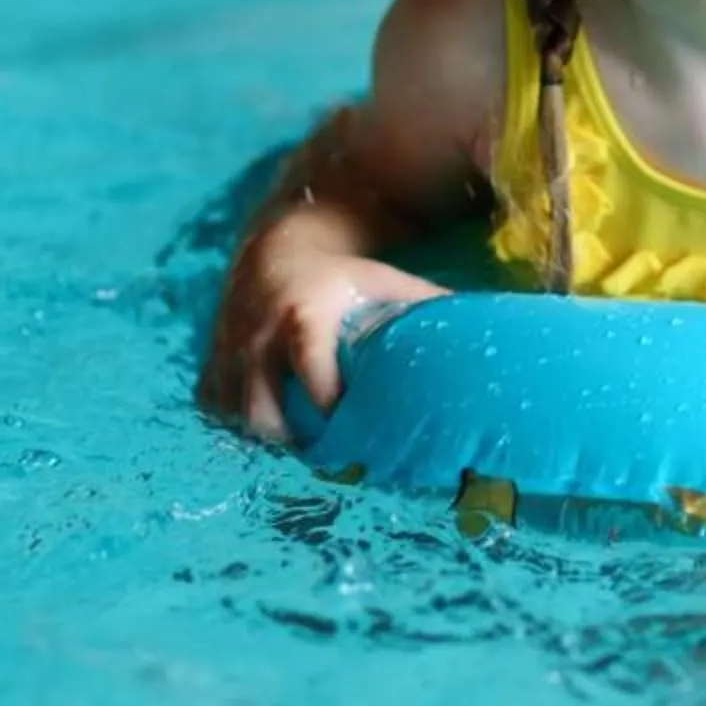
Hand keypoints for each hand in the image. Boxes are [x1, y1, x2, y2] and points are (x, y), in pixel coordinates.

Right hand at [195, 251, 446, 445]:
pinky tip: (264, 434)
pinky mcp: (212, 361)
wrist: (279, 247)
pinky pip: (213, 408)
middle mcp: (258, 334)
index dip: (326, 403)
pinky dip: (233, 426)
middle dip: (290, 441)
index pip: (309, 367)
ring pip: (233, 414)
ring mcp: (229, 350)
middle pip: (261, 409)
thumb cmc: (346, 277)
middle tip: (326, 458)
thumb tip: (493, 340)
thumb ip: (429, 311)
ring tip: (299, 452)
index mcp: (304, 316)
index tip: (350, 430)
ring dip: (264, 440)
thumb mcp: (387, 285)